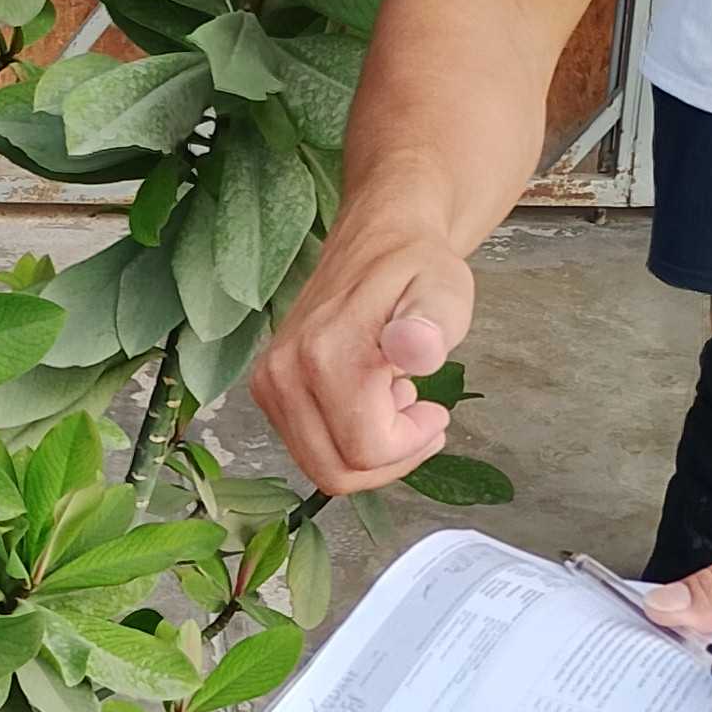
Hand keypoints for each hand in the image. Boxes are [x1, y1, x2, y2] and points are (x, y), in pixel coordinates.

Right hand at [251, 218, 476, 492]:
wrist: (376, 240)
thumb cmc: (415, 268)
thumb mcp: (444, 289)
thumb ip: (433, 322)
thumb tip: (415, 348)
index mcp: (326, 354)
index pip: (366, 451)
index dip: (410, 444)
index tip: (434, 409)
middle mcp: (285, 373)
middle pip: (336, 471)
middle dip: (388, 459)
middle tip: (419, 415)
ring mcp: (270, 384)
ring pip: (320, 467)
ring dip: (367, 450)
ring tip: (393, 399)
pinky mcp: (267, 390)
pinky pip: (309, 448)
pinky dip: (345, 440)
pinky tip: (370, 400)